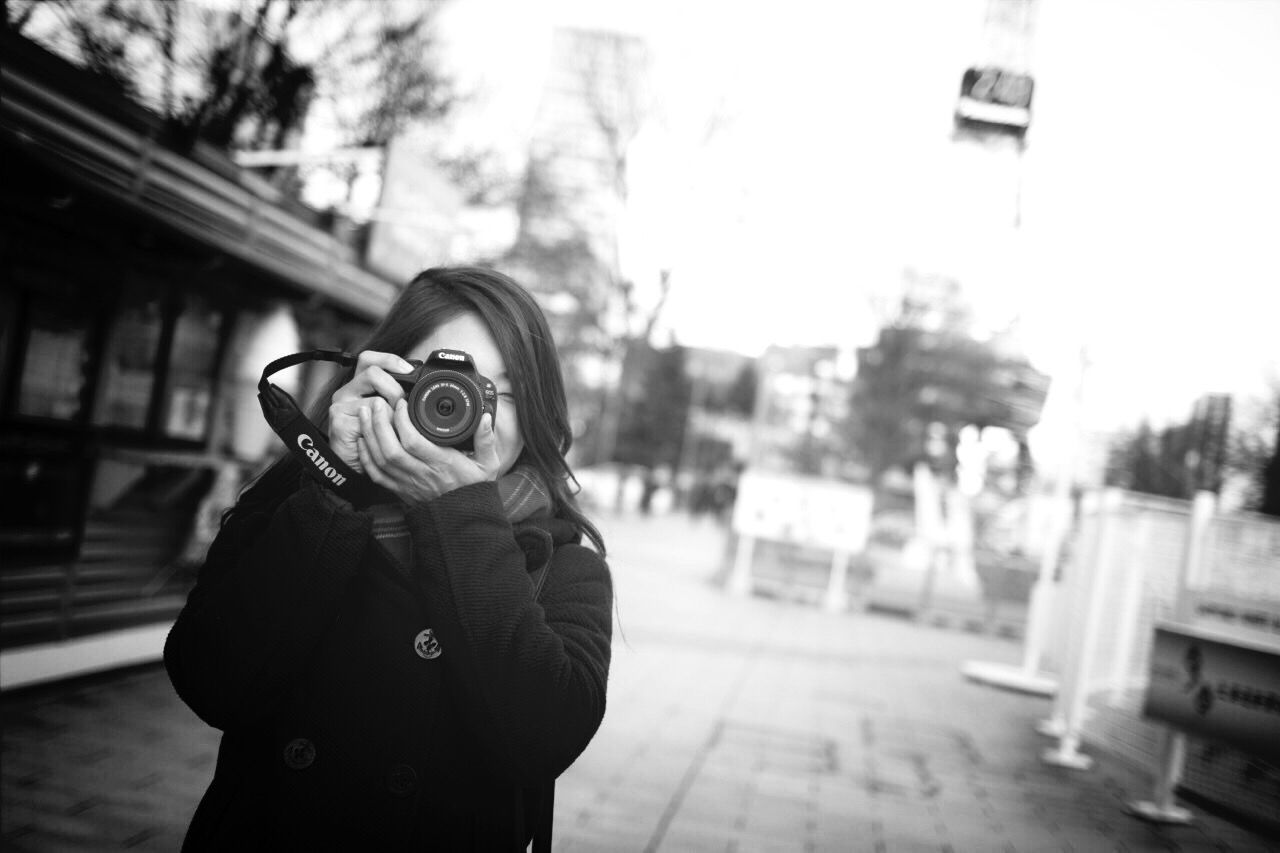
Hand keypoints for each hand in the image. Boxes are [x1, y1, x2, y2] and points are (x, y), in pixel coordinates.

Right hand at [328, 351, 414, 471]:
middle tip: (405, 403)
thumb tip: (421, 389)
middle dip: (395, 387)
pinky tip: (386, 435)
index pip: (370, 359)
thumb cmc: (376, 439)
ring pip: (375, 398)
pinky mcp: (339, 422)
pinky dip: (383, 428)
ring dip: (392, 413)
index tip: (410, 370)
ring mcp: (340, 406)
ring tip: (396, 425)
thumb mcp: (390, 413)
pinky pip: (369, 419)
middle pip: (372, 372)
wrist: (355, 464)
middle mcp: (347, 392)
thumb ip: (398, 398)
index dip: (390, 360)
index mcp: (359, 385)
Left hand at [356, 398, 502, 504]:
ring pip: (380, 458)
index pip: (413, 441)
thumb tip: (486, 418)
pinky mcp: (399, 490)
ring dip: (369, 434)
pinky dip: (365, 456)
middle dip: (379, 423)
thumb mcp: (488, 464)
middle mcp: (421, 473)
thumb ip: (486, 440)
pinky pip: (376, 474)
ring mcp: (407, 483)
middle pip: (390, 448)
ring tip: (365, 413)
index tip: (401, 403)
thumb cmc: (474, 489)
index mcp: (441, 464)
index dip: (402, 420)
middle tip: (377, 403)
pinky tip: (362, 440)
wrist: (463, 518)